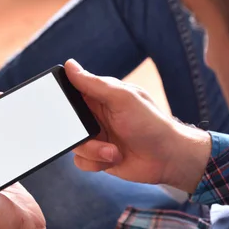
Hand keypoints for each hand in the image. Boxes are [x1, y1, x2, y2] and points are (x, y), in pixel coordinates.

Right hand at [66, 60, 211, 191]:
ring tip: (113, 152)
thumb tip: (70, 65)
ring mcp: (96, 136)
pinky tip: (113, 159)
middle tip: (94, 134)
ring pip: (74, 144)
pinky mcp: (98, 156)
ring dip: (92, 150)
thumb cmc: (150, 123)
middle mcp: (95, 115)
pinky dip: (95, 162)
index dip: (62, 100)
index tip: (62, 109)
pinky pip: (81, 161)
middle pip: (67, 123)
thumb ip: (94, 84)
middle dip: (77, 133)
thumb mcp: (122, 98)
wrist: (167, 158)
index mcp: (100, 96)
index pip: (71, 91)